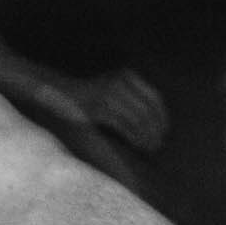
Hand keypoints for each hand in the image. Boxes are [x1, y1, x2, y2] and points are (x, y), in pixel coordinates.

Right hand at [48, 65, 169, 155]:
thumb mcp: (114, 89)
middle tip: (158, 144)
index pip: (155, 98)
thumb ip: (133, 98)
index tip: (164, 130)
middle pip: (148, 110)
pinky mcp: (100, 108)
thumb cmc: (90, 96)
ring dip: (147, 137)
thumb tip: (158, 121)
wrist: (60, 93)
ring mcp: (109, 94)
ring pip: (138, 120)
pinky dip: (135, 138)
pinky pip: (125, 125)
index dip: (162, 116)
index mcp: (127, 76)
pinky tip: (138, 146)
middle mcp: (120, 83)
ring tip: (150, 148)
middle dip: (156, 130)